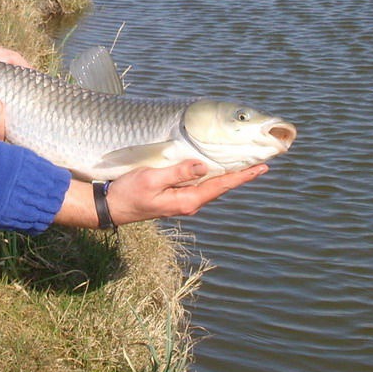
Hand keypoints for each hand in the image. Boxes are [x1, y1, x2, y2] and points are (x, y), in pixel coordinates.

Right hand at [56, 160, 268, 228]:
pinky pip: (199, 185)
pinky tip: (215, 168)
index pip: (221, 185)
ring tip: (244, 165)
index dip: (242, 177)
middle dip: (239, 176)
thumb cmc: (129, 192)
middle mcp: (189, 202)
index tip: (261, 169)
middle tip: (260, 164)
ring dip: (227, 175)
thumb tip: (202, 166)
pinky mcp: (174, 196)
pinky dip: (211, 176)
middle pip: (220, 186)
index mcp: (187, 200)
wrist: (111, 207)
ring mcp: (182, 200)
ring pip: (210, 186)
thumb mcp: (152, 179)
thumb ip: (178, 172)